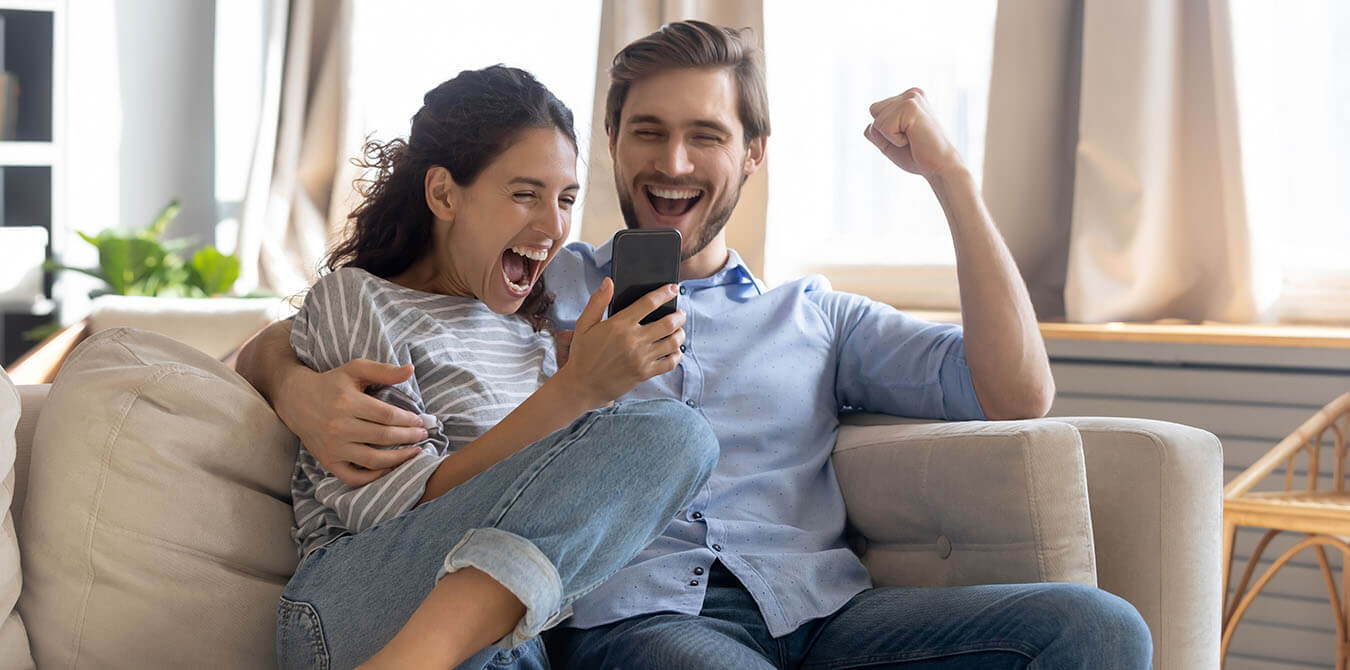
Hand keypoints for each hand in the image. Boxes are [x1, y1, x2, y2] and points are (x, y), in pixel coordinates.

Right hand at [275, 358, 429, 485]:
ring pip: (374, 459)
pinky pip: (355, 477)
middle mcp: (339, 426)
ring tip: (414, 452)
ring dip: (399, 459)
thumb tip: (410, 369)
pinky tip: (391, 468)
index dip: (409, 420)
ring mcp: (333, 447)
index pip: (388, 416)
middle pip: (384, 437)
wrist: (295, 399)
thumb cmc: (331, 383)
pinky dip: (374, 477)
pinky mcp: (328, 461)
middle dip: (409, 437)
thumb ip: (384, 370)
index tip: (420, 421)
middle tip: (423, 435)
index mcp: (348, 402)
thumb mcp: (355, 369)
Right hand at [552, 278, 683, 407]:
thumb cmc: (583, 354)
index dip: (664, 293)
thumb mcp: (584, 324)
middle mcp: (633, 340)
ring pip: (673, 342)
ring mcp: (641, 358)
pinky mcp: (645, 373)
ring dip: (680, 334)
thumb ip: (597, 301)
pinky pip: (670, 362)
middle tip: (680, 313)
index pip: (649, 303)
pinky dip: (677, 355)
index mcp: (619, 325)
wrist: (582, 385)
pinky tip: (674, 351)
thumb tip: (608, 282)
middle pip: (668, 323)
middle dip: (679, 316)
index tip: (673, 288)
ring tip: (679, 330)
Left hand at [863, 88, 963, 178]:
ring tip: (912, 138)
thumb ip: (877, 133)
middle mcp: (911, 93)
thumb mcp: (890, 143)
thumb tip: (867, 126)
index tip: (907, 138)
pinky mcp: (910, 106)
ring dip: (890, 137)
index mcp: (909, 98)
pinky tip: (914, 138)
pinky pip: (883, 127)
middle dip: (884, 132)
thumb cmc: (918, 157)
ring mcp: (912, 97)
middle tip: (910, 138)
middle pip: (873, 111)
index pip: (875, 111)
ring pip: (877, 120)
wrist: (939, 166)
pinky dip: (894, 139)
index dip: (884, 132)